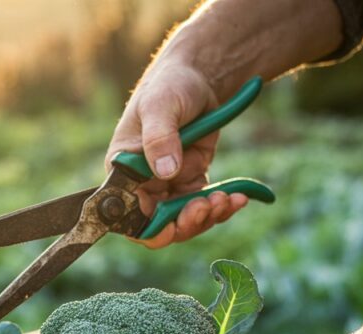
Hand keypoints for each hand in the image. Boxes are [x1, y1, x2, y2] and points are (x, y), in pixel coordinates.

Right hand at [106, 64, 249, 248]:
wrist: (198, 78)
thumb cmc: (170, 85)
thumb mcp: (161, 106)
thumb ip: (159, 138)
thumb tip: (165, 172)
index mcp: (123, 169)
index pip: (127, 214)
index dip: (147, 227)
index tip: (172, 226)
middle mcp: (142, 183)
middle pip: (158, 226)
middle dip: (184, 224)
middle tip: (206, 206)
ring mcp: (168, 184)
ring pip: (184, 221)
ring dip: (207, 216)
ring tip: (227, 199)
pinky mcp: (191, 181)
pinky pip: (204, 206)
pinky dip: (222, 206)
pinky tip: (238, 197)